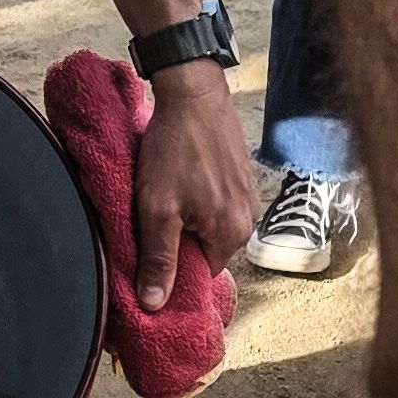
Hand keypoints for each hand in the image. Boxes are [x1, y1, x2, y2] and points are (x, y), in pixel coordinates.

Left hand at [133, 65, 258, 311]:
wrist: (193, 93)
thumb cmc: (174, 149)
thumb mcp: (157, 209)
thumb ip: (159, 258)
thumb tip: (155, 305)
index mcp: (232, 234)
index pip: (200, 273)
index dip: (173, 267)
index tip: (150, 253)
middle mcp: (248, 219)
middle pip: (206, 249)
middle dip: (179, 241)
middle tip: (151, 220)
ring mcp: (247, 196)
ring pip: (209, 225)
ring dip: (185, 218)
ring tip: (164, 197)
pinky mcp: (240, 175)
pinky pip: (215, 203)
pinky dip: (196, 199)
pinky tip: (178, 181)